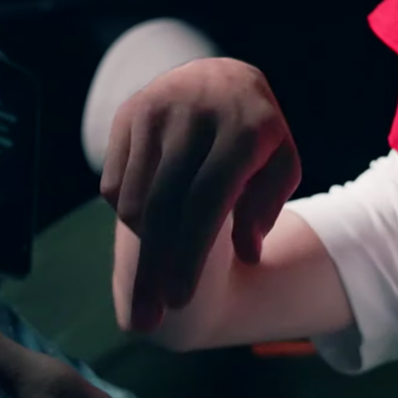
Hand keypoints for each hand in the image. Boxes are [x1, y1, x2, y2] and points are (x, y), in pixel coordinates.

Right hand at [100, 57, 301, 330]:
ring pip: (134, 198)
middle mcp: (193, 114)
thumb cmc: (256, 136)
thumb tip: (249, 253)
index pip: (206, 202)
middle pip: (163, 207)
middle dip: (153, 269)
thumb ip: (269, 205)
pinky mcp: (127, 114)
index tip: (179, 302)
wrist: (220, 76)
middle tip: (147, 321)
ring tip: (143, 294)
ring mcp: (154, 110)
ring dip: (135, 252)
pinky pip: (116, 182)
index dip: (189, 256)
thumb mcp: (280, 164)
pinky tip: (148, 232)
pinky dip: (128, 214)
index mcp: (242, 128)